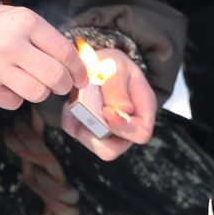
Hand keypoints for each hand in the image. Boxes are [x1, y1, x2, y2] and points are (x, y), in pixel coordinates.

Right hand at [0, 3, 87, 112]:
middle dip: (64, 84)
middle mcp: (11, 45)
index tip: (82, 77)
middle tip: (62, 84)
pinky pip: (15, 102)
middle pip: (55, 76)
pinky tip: (8, 84)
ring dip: (40, 90)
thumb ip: (46, 37)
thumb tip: (76, 63)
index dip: (79, 68)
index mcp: (25, 22)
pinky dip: (16, 97)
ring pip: (38, 93)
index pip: (64, 51)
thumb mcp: (19, 17)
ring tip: (31, 80)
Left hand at [59, 40, 156, 161]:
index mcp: (143, 110)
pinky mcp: (88, 131)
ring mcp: (107, 133)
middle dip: (95, 132)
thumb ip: (118, 86)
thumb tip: (123, 110)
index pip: (140, 133)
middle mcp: (127, 128)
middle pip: (113, 149)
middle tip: (86, 109)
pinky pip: (76, 133)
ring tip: (78, 103)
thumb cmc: (113, 66)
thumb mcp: (116, 67)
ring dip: (81, 127)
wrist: (98, 65)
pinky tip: (72, 103)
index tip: (106, 111)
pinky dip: (70, 119)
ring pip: (93, 145)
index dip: (123, 127)